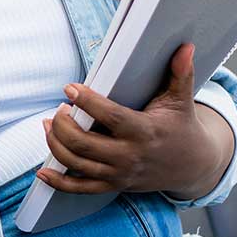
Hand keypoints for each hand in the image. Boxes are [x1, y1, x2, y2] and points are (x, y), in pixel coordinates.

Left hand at [37, 43, 232, 196]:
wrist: (194, 166)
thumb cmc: (182, 128)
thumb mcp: (181, 101)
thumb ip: (180, 73)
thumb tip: (185, 47)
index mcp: (144, 131)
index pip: (110, 117)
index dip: (87, 102)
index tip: (69, 88)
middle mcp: (130, 156)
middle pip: (83, 143)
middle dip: (63, 124)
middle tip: (59, 109)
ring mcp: (120, 174)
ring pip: (76, 163)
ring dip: (55, 144)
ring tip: (49, 124)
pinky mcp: (114, 186)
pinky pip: (80, 189)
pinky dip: (58, 182)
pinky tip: (42, 172)